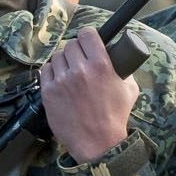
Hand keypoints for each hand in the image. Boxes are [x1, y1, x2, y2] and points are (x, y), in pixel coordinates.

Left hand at [40, 27, 137, 162]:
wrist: (97, 141)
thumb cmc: (115, 116)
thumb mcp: (130, 89)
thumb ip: (123, 69)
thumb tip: (118, 57)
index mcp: (101, 65)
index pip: (87, 34)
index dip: (88, 36)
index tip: (89, 40)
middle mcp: (80, 69)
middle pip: (70, 44)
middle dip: (76, 50)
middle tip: (81, 59)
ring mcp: (61, 80)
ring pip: (57, 56)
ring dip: (64, 60)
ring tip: (70, 71)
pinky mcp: (48, 91)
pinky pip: (45, 70)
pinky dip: (52, 71)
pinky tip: (60, 78)